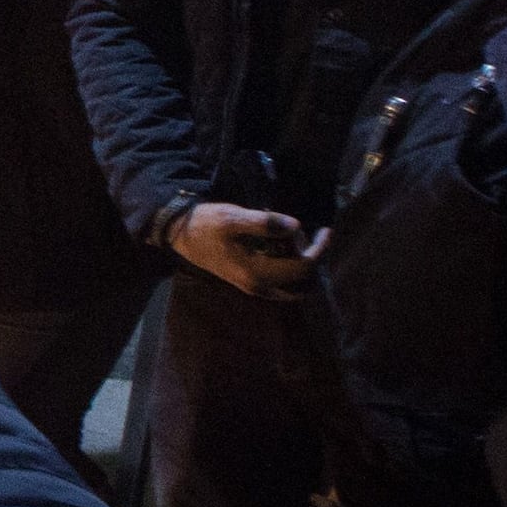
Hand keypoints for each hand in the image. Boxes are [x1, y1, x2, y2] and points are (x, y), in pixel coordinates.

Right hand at [168, 201, 323, 296]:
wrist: (181, 235)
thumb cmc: (206, 224)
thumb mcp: (233, 218)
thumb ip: (265, 223)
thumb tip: (296, 226)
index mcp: (257, 272)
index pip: (303, 267)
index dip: (319, 249)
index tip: (325, 230)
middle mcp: (259, 286)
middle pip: (303, 281)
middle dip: (312, 257)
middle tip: (307, 234)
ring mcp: (254, 288)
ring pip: (294, 286)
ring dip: (303, 267)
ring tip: (296, 241)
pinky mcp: (249, 283)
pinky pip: (282, 285)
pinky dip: (292, 271)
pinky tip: (285, 250)